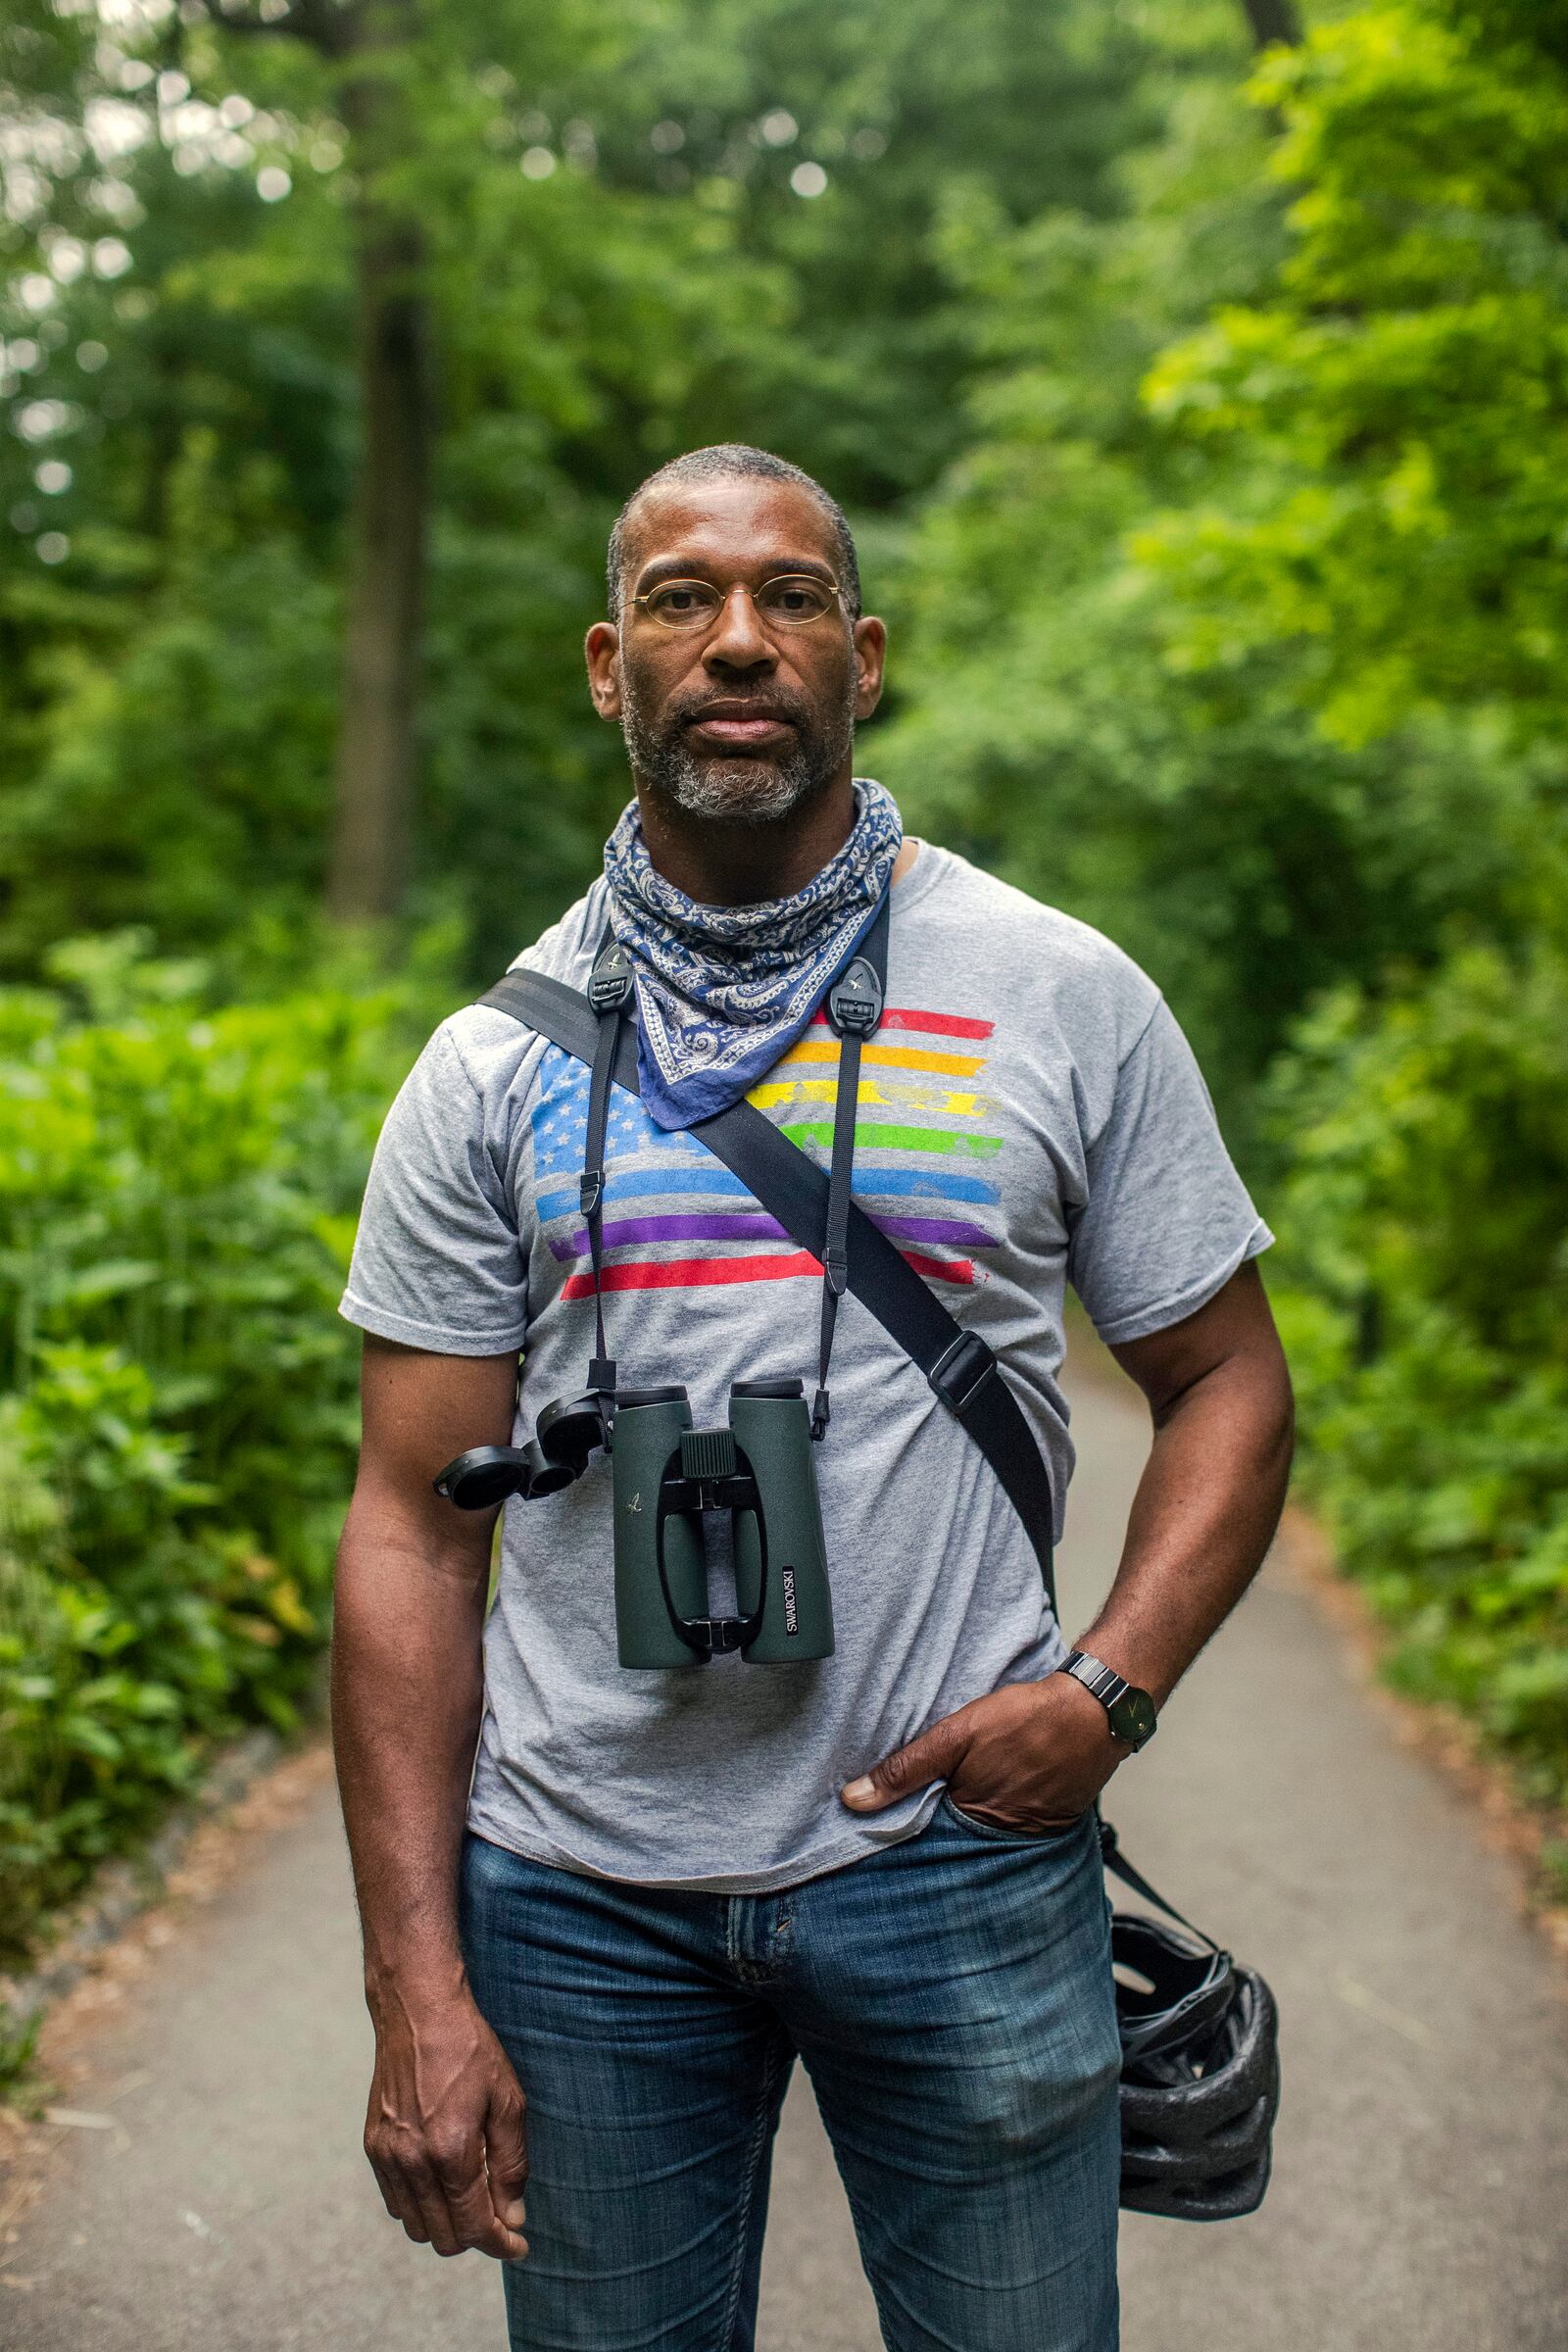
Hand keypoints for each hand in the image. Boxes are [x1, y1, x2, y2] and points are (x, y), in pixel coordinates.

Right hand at [363, 1980, 528, 2260]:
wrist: (418, 2012)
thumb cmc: (470, 2051)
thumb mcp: (507, 2102)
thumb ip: (511, 2166)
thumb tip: (513, 2218)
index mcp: (450, 2152)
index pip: (474, 2227)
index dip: (501, 2244)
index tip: (519, 2246)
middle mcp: (412, 2162)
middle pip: (443, 2238)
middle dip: (476, 2238)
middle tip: (501, 2220)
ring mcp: (387, 2156)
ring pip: (416, 2227)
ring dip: (447, 2226)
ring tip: (473, 2200)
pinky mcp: (373, 2146)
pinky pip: (396, 2203)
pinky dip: (420, 2207)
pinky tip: (443, 2182)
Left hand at [840, 1671, 1126, 1833]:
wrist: (1094, 1711)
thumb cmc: (1025, 1720)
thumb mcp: (955, 1736)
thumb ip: (906, 1769)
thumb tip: (853, 1800)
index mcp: (971, 1824)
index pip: (922, 1840)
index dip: (901, 1828)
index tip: (874, 1826)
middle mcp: (1000, 1840)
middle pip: (951, 1841)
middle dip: (930, 1829)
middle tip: (909, 1811)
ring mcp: (1027, 1834)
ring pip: (979, 1834)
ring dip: (962, 1820)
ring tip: (949, 1798)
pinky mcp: (1047, 1822)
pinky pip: (1009, 1824)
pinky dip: (994, 1811)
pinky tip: (987, 1790)